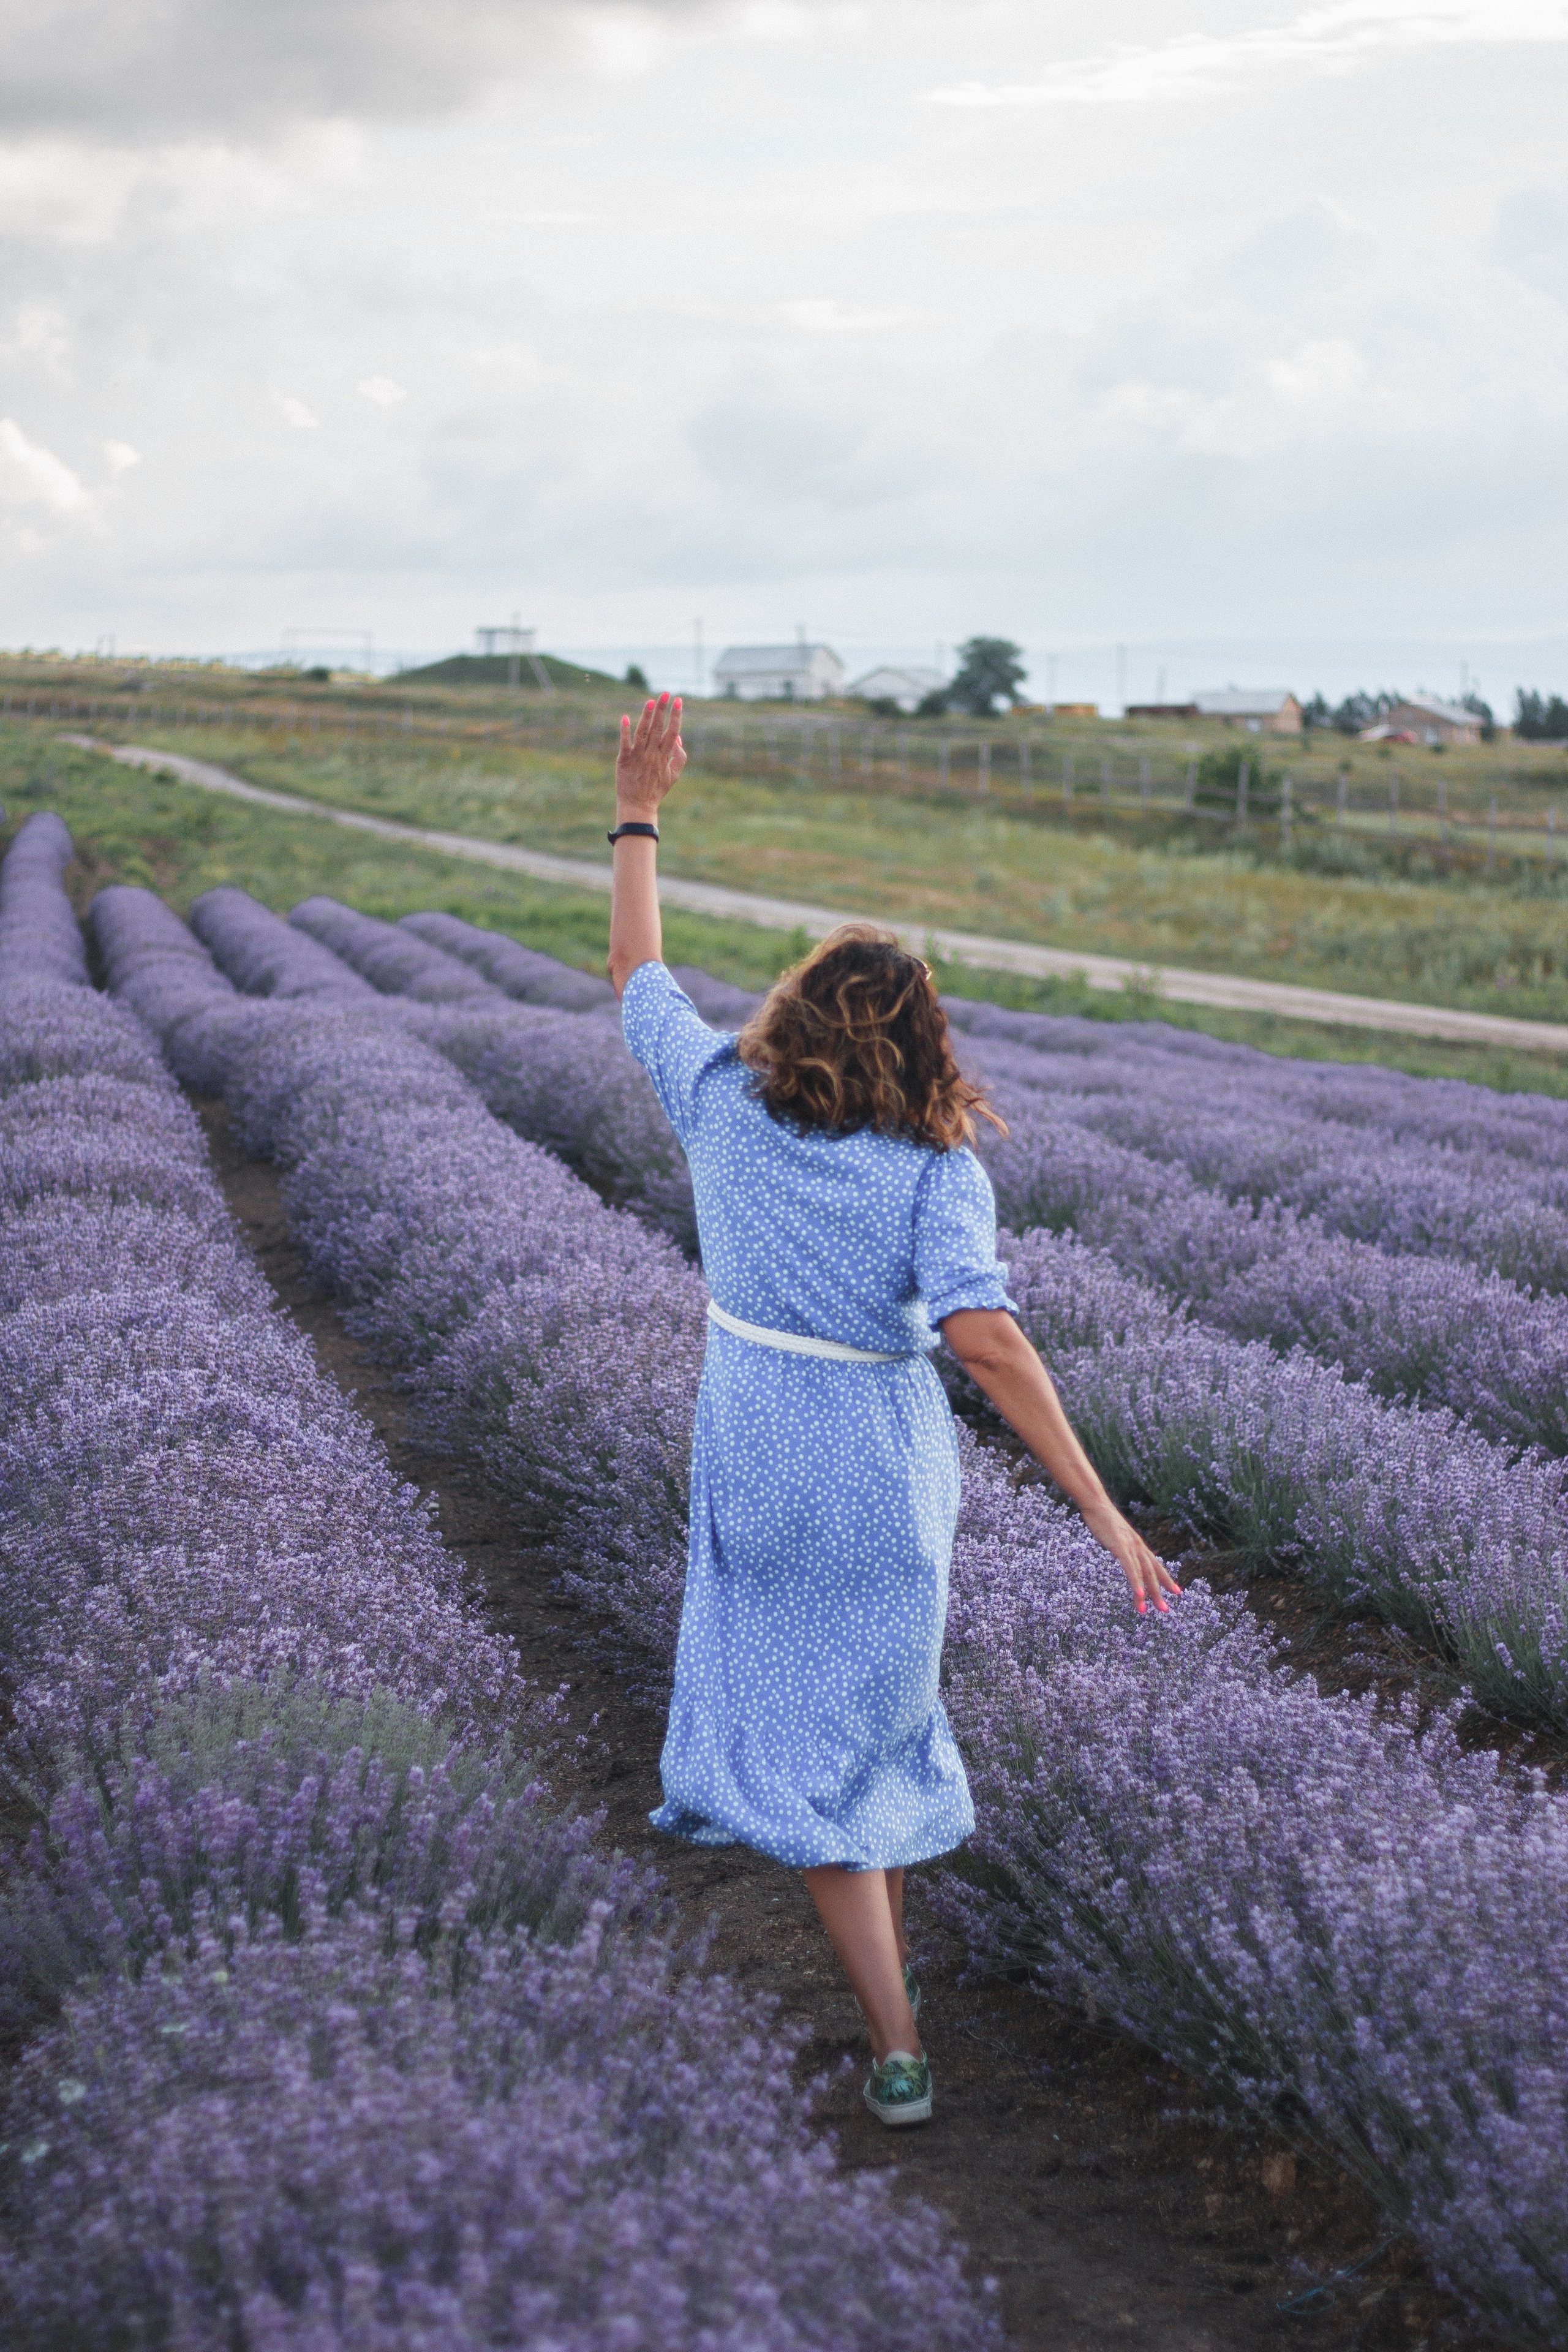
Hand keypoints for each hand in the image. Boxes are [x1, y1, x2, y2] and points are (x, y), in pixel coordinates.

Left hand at [616, 693, 685, 821]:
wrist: (638, 805)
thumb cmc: (656, 790)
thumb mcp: (674, 775)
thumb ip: (679, 757)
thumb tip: (678, 737)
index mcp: (665, 757)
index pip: (672, 732)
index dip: (675, 716)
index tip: (678, 701)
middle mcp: (652, 755)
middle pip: (658, 728)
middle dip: (662, 710)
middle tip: (665, 693)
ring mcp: (638, 757)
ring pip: (643, 733)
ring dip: (646, 716)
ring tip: (650, 701)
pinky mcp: (624, 761)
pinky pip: (625, 744)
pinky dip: (624, 731)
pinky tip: (625, 717)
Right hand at [1082, 1499, 1182, 1615]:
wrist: (1097, 1504)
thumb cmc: (1104, 1519)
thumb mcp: (1117, 1536)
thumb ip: (1122, 1545)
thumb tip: (1123, 1552)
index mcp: (1138, 1545)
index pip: (1156, 1565)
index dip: (1167, 1579)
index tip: (1176, 1592)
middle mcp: (1139, 1547)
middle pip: (1153, 1573)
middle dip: (1158, 1592)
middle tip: (1164, 1610)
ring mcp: (1131, 1547)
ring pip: (1143, 1573)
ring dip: (1146, 1593)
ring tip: (1144, 1611)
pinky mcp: (1120, 1547)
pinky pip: (1130, 1568)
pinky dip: (1136, 1582)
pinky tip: (1139, 1595)